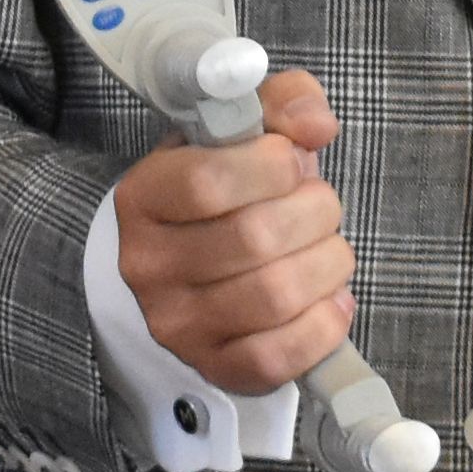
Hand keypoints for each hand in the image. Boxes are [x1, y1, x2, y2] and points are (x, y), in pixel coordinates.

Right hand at [110, 69, 355, 389]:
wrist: (187, 272)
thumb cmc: (222, 196)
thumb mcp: (238, 134)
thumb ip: (281, 104)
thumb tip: (316, 124)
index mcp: (144, 197)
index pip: (207, 181)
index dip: (271, 165)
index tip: (291, 159)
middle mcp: (149, 265)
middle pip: (255, 238)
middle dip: (315, 212)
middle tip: (319, 205)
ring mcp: (178, 324)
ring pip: (278, 295)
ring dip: (328, 263)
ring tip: (327, 248)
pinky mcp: (215, 367)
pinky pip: (282, 355)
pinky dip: (325, 322)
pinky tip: (328, 297)